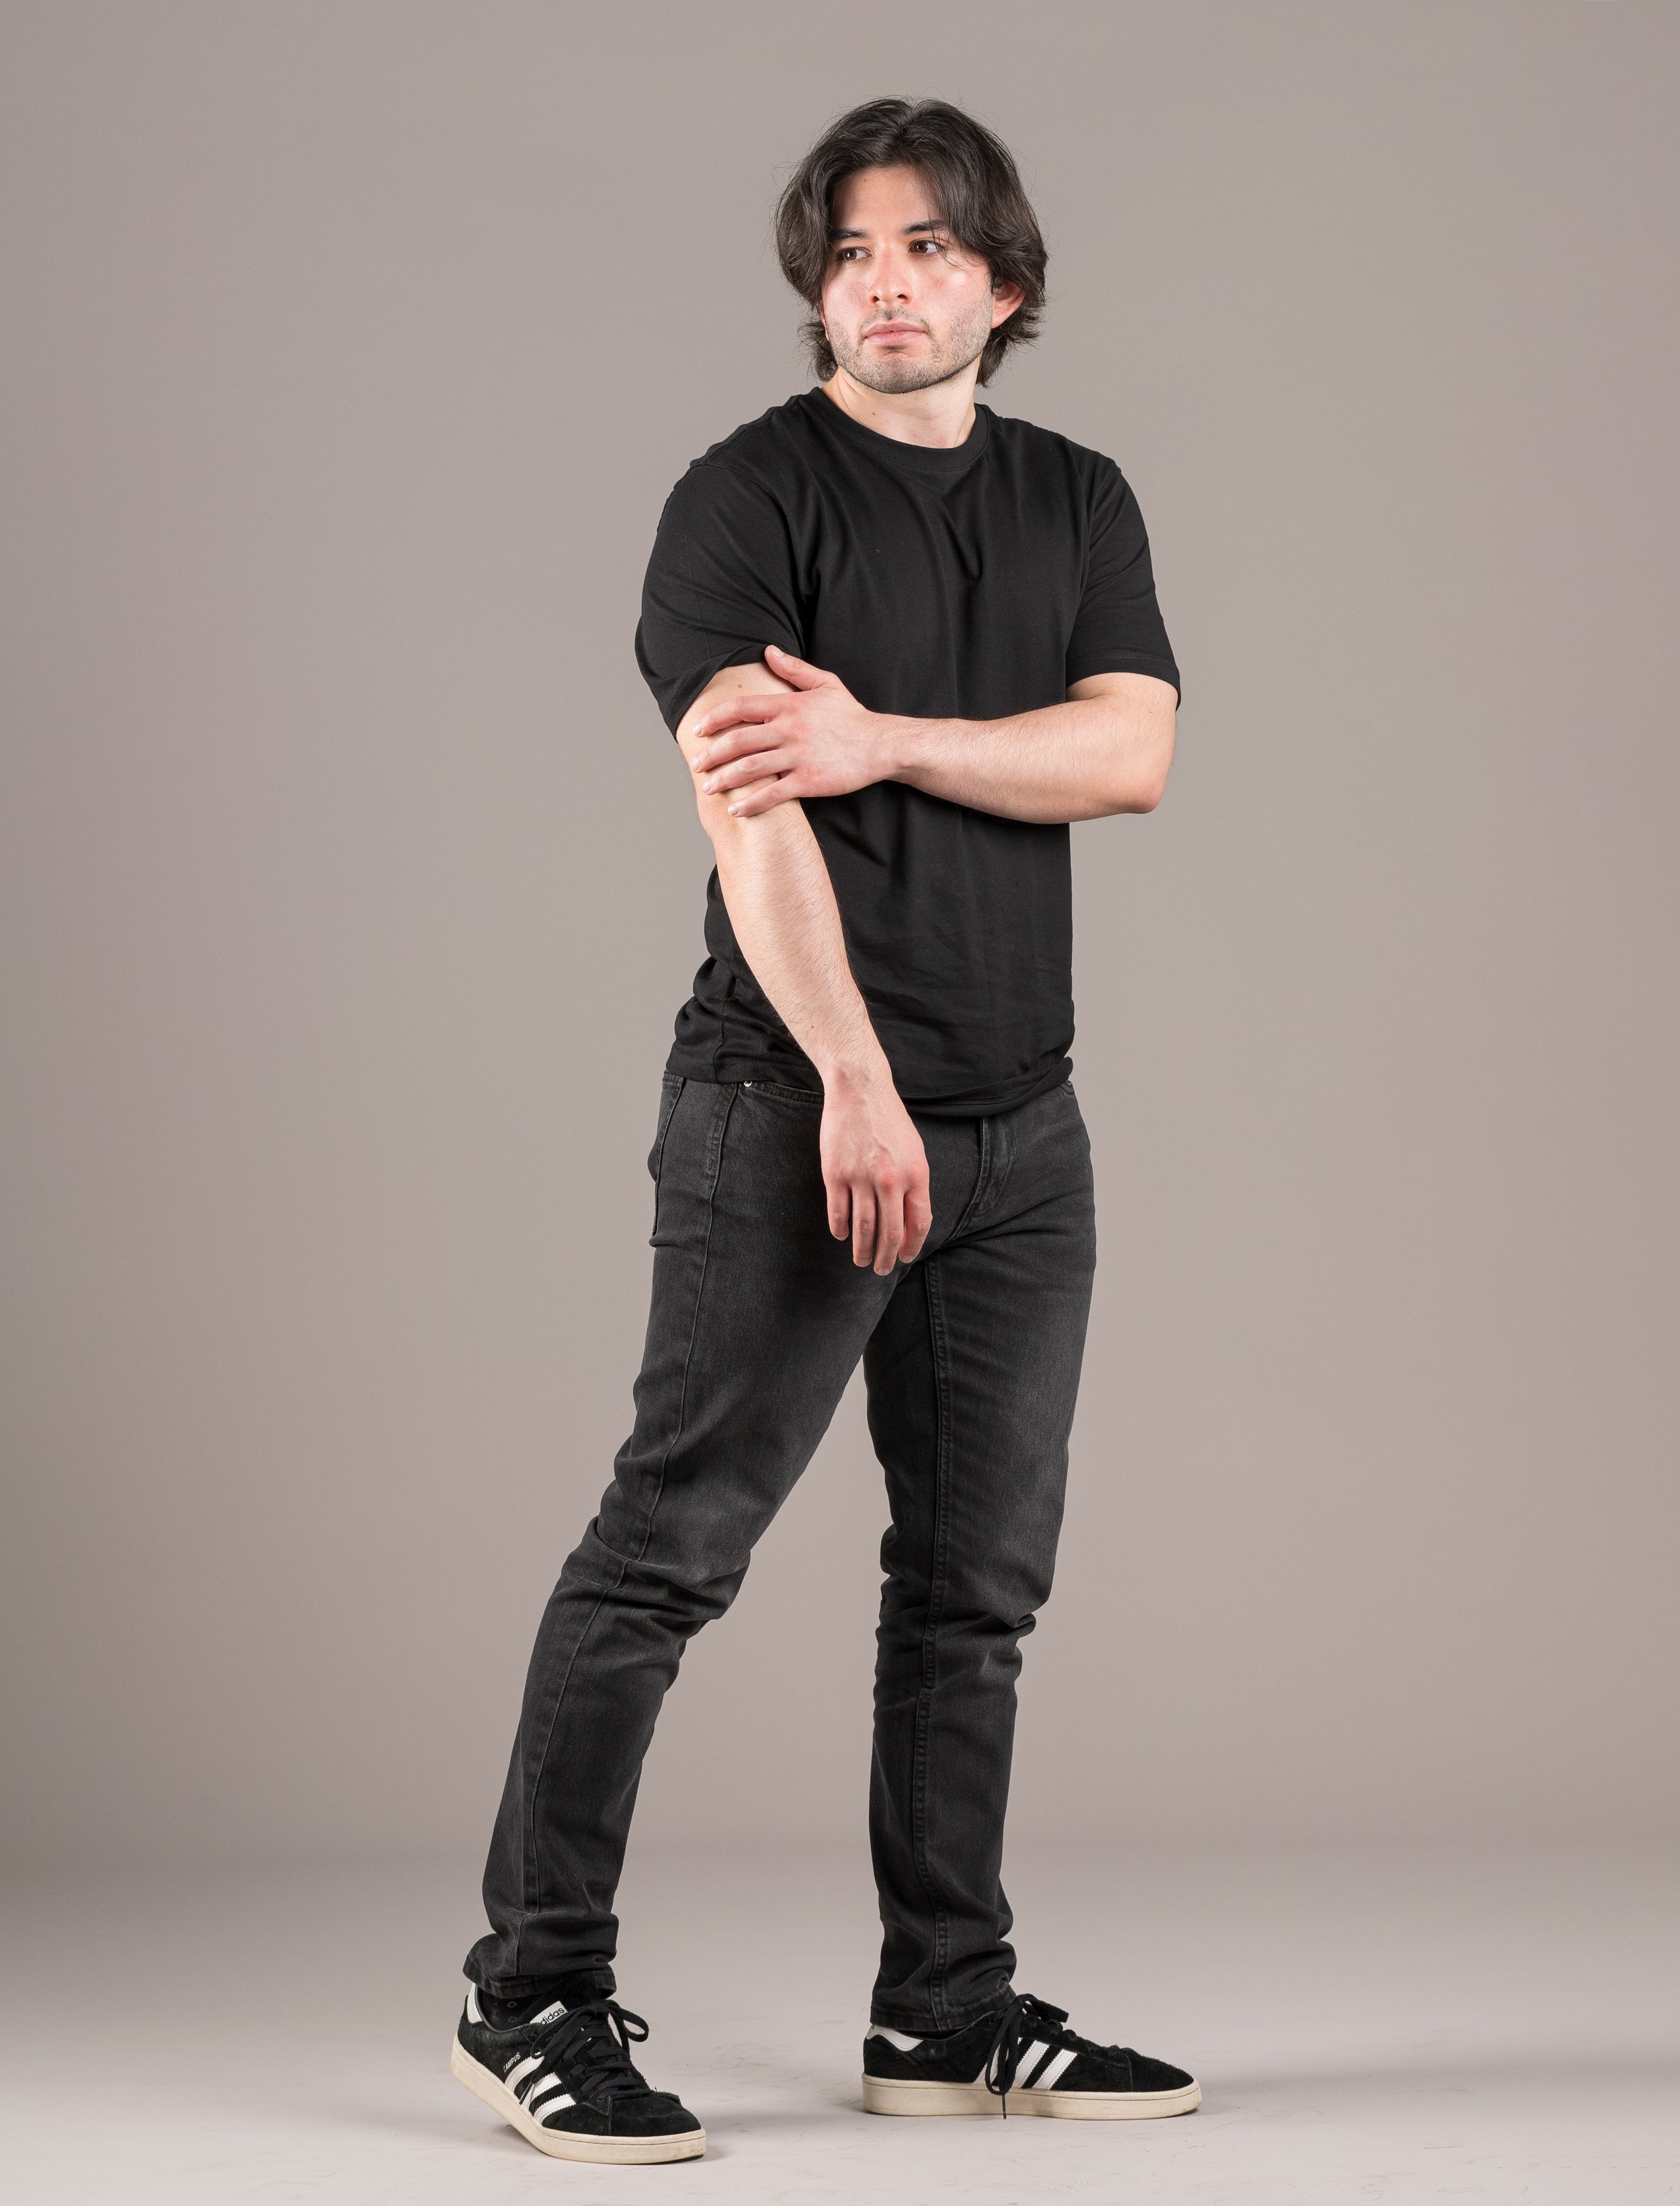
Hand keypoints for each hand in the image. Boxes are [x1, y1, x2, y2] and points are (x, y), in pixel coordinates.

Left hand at [688, 646, 900, 814]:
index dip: (714, 718)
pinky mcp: (810, 782)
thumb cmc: (852, 716)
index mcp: (790, 705)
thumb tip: (768, 650)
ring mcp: (799, 757)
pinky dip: (751, 803)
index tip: (697, 729)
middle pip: (738, 741)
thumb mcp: (825, 684)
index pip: (741, 708)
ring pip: (750, 768)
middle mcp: (790, 729)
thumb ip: (794, 669)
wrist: (882, 744)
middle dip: (712, 754)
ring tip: (708, 788)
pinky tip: (736, 810)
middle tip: (696, 764)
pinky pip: (773, 794)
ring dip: (724, 779)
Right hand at [819, 1067, 932, 1273]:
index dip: (911, 1246)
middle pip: (889, 1233)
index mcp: (915, 1174)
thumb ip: (914, 1186)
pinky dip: (840, 1229)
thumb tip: (909, 1224)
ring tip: (861, 1261)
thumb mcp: (914, 1152)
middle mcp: (890, 1179)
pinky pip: (838, 1212)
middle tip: (881, 1270)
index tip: (903, 1258)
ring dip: (863, 1250)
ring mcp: (860, 1177)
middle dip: (886, 1258)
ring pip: (863, 1227)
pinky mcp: (835, 1173)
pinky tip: (843, 1235)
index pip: (918, 1223)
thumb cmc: (890, 1122)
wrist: (860, 1091)